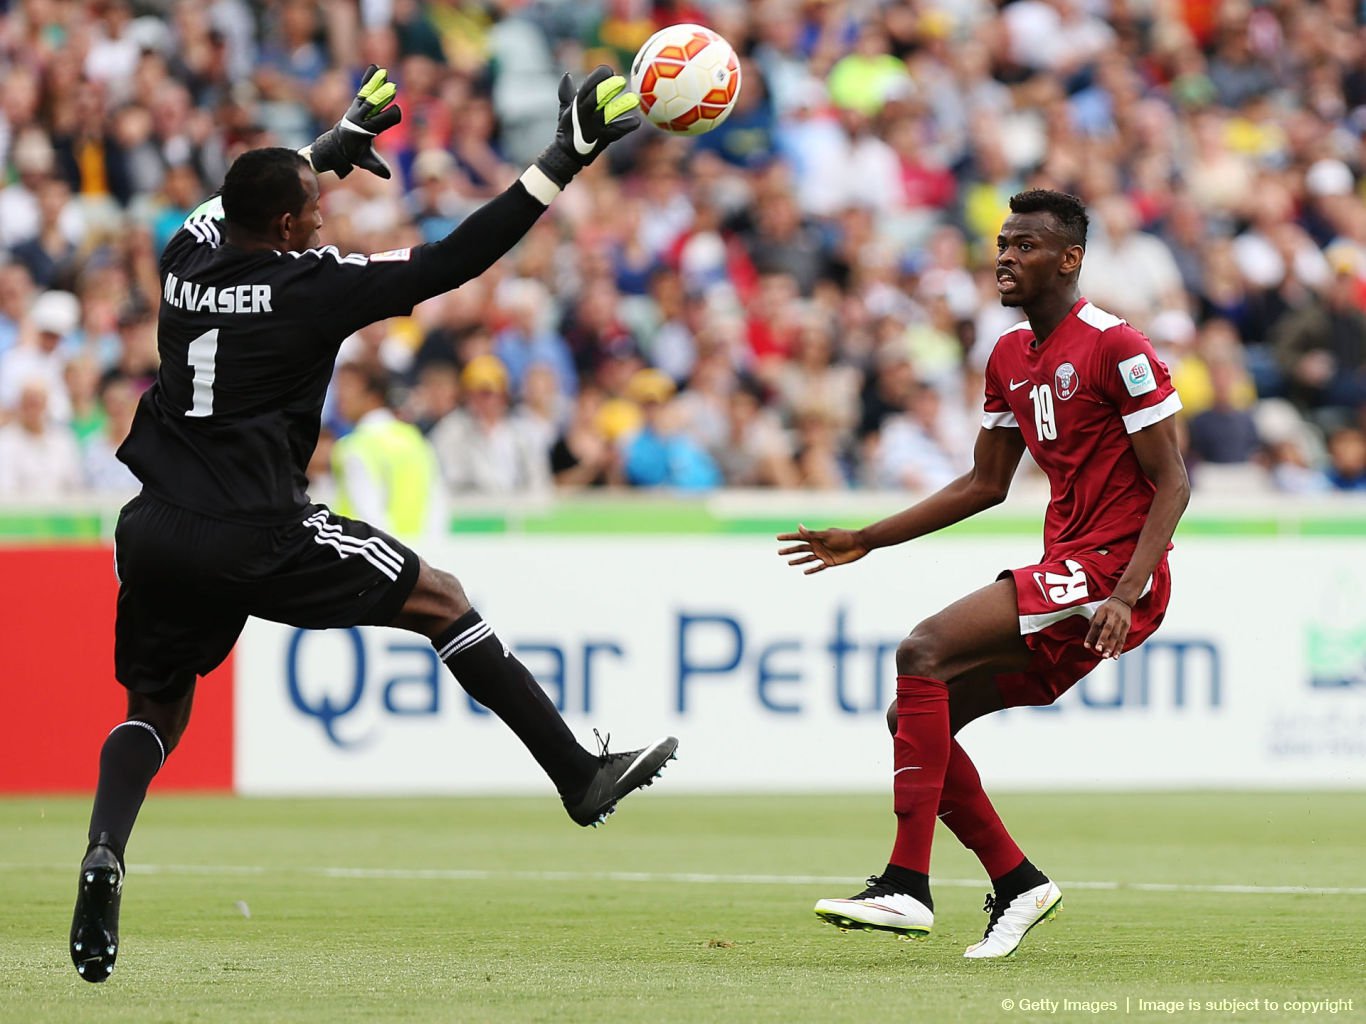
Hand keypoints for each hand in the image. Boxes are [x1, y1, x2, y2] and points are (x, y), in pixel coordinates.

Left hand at [306, 65, 402, 178]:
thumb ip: (376, 166)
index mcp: (364, 131)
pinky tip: (375, 68)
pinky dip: (369, 79)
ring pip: (367, 95)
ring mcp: (357, 109)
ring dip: (375, 84)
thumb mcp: (364, 161)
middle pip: (373, 106)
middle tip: (392, 88)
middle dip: (381, 98)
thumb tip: (388, 175)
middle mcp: (360, 117)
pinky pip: (363, 90)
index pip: (379, 122)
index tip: (397, 112)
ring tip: (383, 72)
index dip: (388, 117)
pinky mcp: (357, 103)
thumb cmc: (353, 153)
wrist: (337, 144)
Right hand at [533, 66, 640, 187]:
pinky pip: (616, 132)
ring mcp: (594, 127)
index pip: (587, 87)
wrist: (566, 156)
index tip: (608, 70)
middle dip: (608, 88)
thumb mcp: (565, 110)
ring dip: (621, 106)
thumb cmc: (568, 129)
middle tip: (621, 80)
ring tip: (634, 100)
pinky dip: (627, 126)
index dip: (597, 77)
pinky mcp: (602, 140)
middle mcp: (585, 115)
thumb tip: (567, 75)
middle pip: (596, 98)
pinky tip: (637, 122)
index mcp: (577, 105)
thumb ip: (566, 93)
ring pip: (608, 114)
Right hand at [776, 524, 869, 574]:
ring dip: (798, 561)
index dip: (788, 537)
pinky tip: (805, 572)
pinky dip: (812, 569)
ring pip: (807, 558)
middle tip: (779, 552)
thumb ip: (812, 533)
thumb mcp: (827, 535)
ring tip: (789, 563)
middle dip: (789, 550)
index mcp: (816, 537)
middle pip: (800, 549)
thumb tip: (799, 527)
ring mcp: (823, 554)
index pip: (799, 537)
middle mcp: (818, 545)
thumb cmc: (844, 537)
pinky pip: (818, 567)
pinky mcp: (830, 562)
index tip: (777, 537)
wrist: (860, 544)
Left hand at [1085, 596, 1131, 658]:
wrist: (1122, 600)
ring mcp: (1121, 621)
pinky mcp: (1127, 626)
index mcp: (1103, 611)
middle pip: (1107, 629)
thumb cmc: (1107, 608)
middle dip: (1103, 640)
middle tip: (1098, 650)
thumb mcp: (1098, 611)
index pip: (1096, 624)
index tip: (1086, 645)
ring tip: (1106, 656)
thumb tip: (1090, 637)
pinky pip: (1123, 639)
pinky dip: (1119, 648)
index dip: (1091, 635)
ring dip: (1111, 647)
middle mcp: (1113, 616)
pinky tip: (1115, 656)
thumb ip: (1093, 622)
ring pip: (1116, 635)